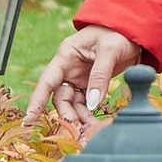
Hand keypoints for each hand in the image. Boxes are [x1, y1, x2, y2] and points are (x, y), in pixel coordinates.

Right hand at [26, 24, 147, 124]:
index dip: (36, 102)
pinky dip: (88, 114)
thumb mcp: (109, 50)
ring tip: (90, 130)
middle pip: (60, 97)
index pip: (47, 82)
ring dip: (79, 117)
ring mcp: (78, 77)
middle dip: (67, 114)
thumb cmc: (117, 33)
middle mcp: (68, 68)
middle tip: (79, 130)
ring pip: (72, 103)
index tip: (29, 120)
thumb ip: (100, 76)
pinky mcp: (90, 84)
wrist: (132, 32)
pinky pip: (84, 103)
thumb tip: (92, 103)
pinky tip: (94, 123)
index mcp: (66, 55)